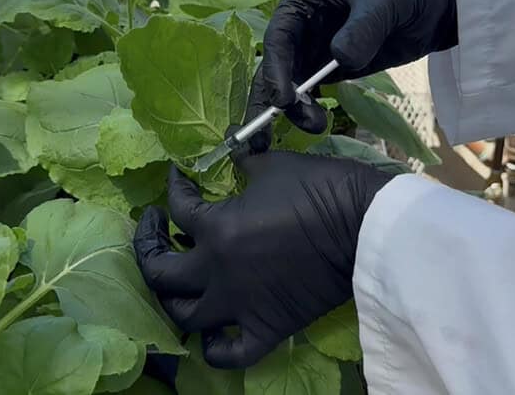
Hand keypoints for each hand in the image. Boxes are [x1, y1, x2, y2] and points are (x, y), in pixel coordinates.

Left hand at [133, 152, 393, 368]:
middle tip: (156, 231)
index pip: (177, 210)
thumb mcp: (274, 166)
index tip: (178, 181)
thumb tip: (231, 160)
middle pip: (160, 272)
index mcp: (217, 228)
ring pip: (184, 317)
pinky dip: (214, 348)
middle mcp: (218, 271)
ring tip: (178, 282)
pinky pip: (229, 353)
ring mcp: (240, 305)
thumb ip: (242, 166)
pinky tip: (211, 333)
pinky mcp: (268, 328)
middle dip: (149, 248)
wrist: (366, 226)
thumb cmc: (321, 189)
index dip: (173, 190)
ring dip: (173, 299)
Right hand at [256, 0, 457, 135]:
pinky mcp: (325, 66)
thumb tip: (340, 57)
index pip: (279, 35)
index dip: (276, 68)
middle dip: (274, 97)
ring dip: (292, 108)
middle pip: (275, 63)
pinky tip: (316, 123)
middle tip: (279, 128)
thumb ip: (363, 29)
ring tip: (315, 125)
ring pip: (287, 82)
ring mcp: (311, 45)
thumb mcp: (387, 3)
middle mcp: (299, 21)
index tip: (285, 100)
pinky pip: (306, 91)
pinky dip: (305, 109)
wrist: (432, 9)